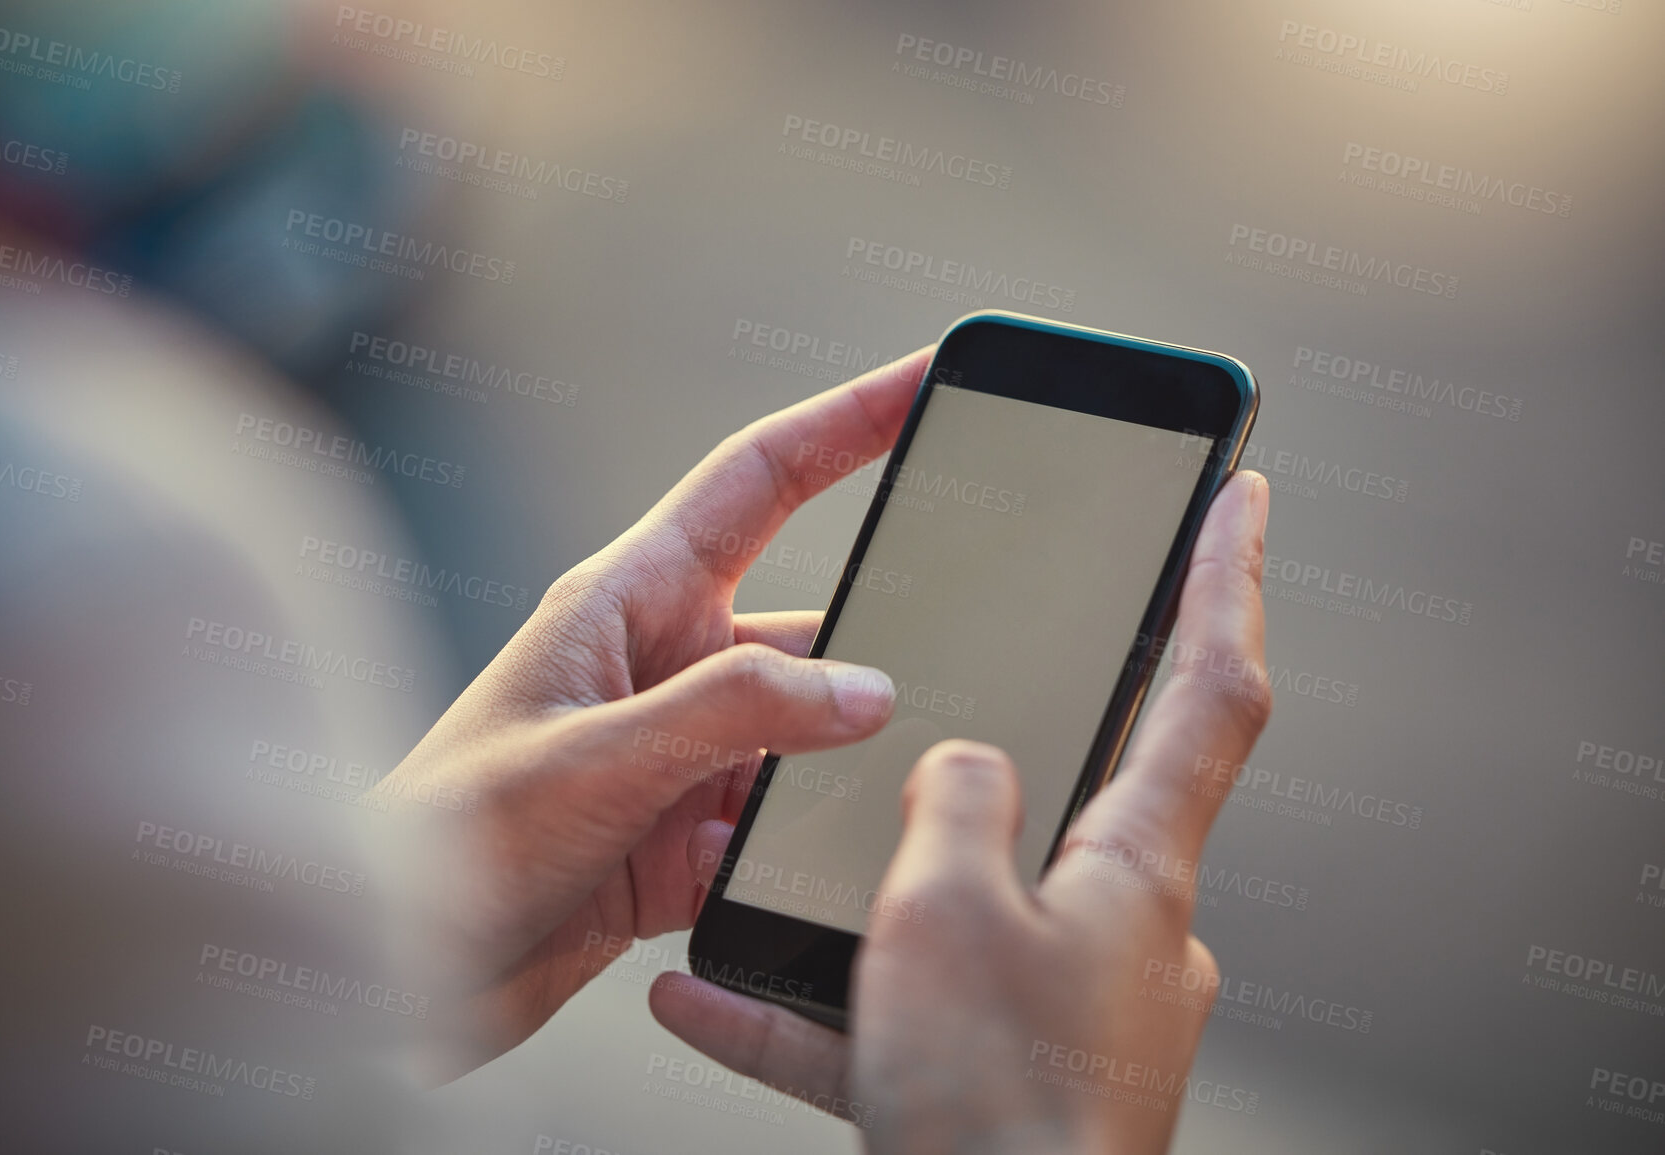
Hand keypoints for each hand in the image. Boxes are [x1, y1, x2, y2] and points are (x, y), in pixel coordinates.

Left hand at [376, 349, 933, 1079]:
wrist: (392, 980)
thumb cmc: (445, 843)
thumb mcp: (595, 758)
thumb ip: (734, 715)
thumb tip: (865, 690)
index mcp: (627, 601)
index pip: (760, 479)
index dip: (848, 420)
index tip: (928, 379)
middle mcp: (660, 666)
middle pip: (809, 625)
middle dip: (883, 639)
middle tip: (976, 641)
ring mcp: (676, 755)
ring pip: (805, 737)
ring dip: (840, 769)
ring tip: (886, 794)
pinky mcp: (680, 838)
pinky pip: (777, 825)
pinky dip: (800, 847)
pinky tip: (798, 874)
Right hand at [650, 471, 1271, 1154]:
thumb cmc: (998, 1112)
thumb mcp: (946, 911)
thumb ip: (952, 804)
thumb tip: (962, 765)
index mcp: (1135, 874)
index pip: (1211, 689)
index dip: (1226, 581)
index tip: (1237, 502)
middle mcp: (1119, 938)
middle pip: (1078, 798)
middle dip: (1003, 747)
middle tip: (947, 702)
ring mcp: (1066, 1015)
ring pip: (959, 917)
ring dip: (864, 901)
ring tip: (767, 880)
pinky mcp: (1003, 1084)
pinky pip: (902, 1017)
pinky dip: (819, 1004)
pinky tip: (719, 993)